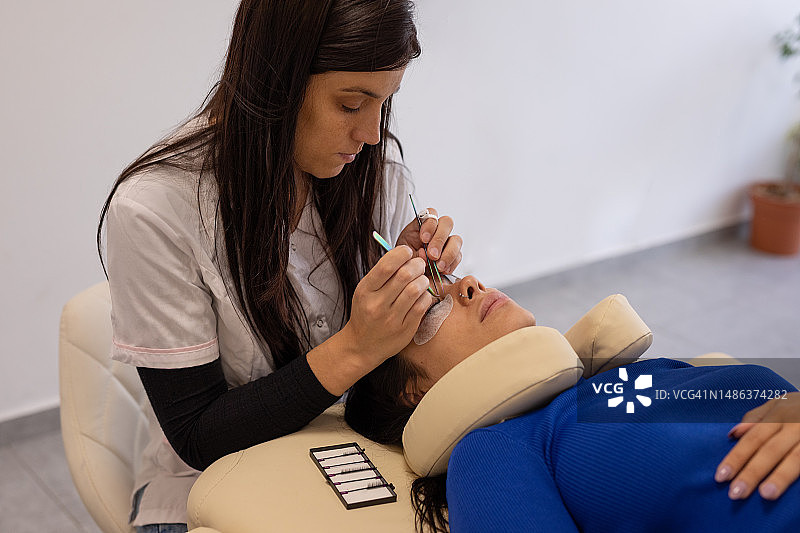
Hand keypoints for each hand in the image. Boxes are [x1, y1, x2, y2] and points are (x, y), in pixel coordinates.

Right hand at [344, 245, 434, 365]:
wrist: (361, 346)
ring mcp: (391, 319)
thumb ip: (382, 274)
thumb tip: (406, 253)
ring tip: (421, 279)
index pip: (386, 265)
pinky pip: (422, 305)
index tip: (407, 252)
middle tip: (419, 265)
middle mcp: (377, 304)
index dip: (401, 253)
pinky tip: (421, 295)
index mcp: (365, 290)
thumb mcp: (365, 291)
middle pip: (404, 275)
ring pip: (416, 289)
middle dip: (416, 265)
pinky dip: (426, 296)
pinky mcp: (405, 329)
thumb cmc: (366, 313)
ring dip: (423, 280)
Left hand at [395, 207, 461, 274]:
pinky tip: (443, 270)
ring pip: (456, 240)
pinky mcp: (454, 255)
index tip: (424, 239)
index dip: (429, 226)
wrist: (409, 274)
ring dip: (449, 253)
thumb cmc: (405, 259)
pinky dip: (452, 264)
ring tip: (439, 267)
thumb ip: (414, 252)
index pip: (431, 214)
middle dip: (440, 239)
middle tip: (432, 255)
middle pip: (447, 223)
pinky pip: (458, 256)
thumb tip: (425, 255)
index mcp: (422, 223)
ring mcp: (447, 241)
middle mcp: (437, 229)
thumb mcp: (403, 253)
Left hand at [715, 392, 799, 499]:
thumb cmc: (799, 408)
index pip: (753, 438)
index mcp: (779, 414)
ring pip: (795, 459)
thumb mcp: (778, 404)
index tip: (721, 477)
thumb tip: (733, 434)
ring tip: (765, 495)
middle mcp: (795, 426)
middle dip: (752, 473)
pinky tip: (793, 494)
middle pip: (770, 451)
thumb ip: (756, 418)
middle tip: (736, 493)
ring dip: (780, 478)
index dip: (737, 458)